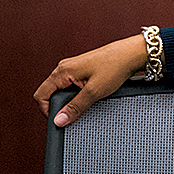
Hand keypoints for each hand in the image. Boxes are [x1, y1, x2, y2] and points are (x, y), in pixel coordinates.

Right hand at [33, 34, 147, 126]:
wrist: (132, 54)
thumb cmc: (115, 66)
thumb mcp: (94, 91)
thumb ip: (75, 107)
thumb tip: (59, 120)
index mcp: (63, 71)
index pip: (41, 95)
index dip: (47, 111)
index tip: (60, 119)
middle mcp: (65, 68)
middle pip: (50, 94)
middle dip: (60, 106)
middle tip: (75, 114)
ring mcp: (74, 69)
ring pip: (62, 91)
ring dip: (70, 101)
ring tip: (85, 104)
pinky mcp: (82, 71)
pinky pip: (72, 87)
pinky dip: (78, 95)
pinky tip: (90, 97)